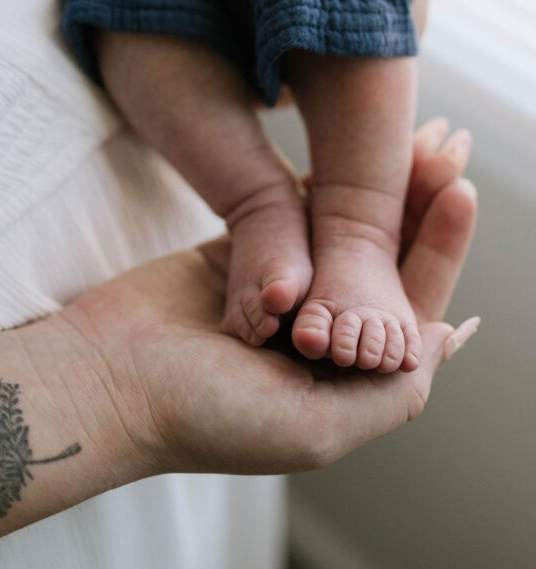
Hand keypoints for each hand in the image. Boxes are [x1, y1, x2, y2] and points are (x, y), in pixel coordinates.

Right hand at [60, 120, 477, 476]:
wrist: (106, 382)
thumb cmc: (204, 418)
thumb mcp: (314, 431)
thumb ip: (391, 392)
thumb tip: (446, 333)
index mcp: (343, 379)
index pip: (408, 308)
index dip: (439, 249)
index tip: (461, 189)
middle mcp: (317, 334)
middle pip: (380, 261)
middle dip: (416, 206)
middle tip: (447, 146)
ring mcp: (279, 294)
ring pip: (339, 232)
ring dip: (376, 188)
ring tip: (411, 137)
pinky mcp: (238, 258)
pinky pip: (290, 214)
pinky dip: (319, 185)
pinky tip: (348, 151)